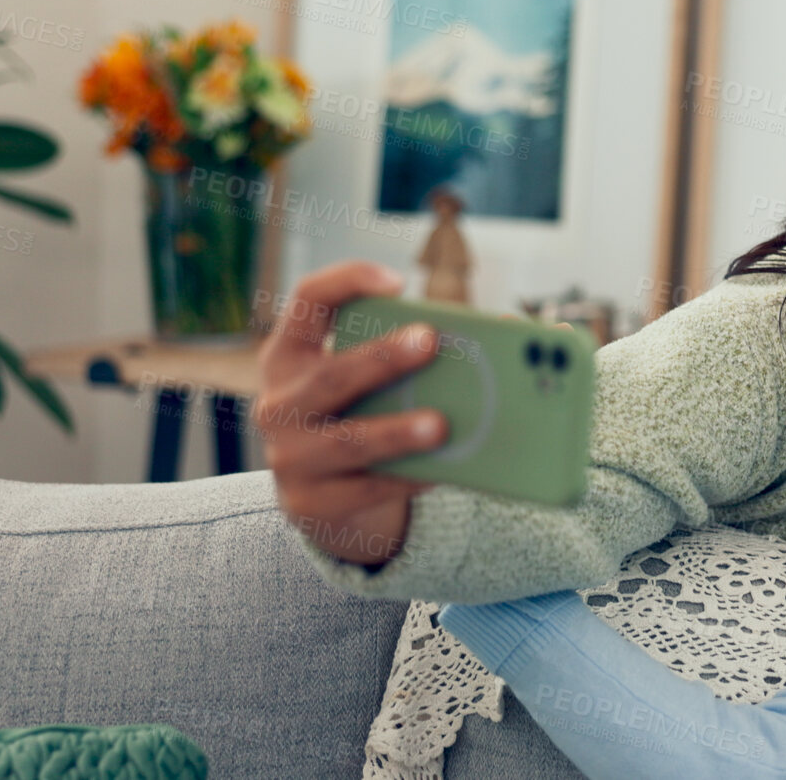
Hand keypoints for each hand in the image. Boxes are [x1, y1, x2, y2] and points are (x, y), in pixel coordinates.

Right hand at [258, 261, 447, 567]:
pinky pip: (366, 489)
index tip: (398, 282)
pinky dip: (406, 477)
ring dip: (396, 431)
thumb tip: (506, 326)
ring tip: (441, 424)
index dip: (347, 283)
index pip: (307, 302)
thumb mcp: (368, 383)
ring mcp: (289, 457)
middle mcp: (279, 403)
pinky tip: (441, 469)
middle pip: (329, 377)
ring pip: (346, 442)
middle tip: (429, 341)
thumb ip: (415, 353)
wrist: (326, 501)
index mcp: (291, 356)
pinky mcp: (310, 504)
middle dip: (381, 359)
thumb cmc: (359, 419)